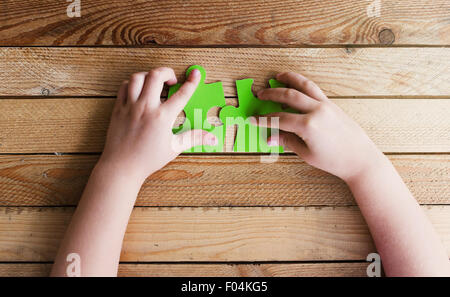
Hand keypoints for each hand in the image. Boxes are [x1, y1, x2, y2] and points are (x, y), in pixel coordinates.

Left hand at [98, 67, 216, 181]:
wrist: (121, 167)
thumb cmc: (148, 159)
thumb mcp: (174, 147)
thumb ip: (194, 138)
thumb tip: (213, 139)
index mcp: (162, 117)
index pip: (181, 94)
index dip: (192, 82)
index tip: (196, 74)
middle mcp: (146, 108)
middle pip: (156, 76)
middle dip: (167, 72)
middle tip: (172, 79)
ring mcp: (130, 106)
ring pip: (138, 77)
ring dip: (149, 75)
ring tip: (155, 83)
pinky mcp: (118, 108)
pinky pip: (124, 87)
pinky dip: (133, 83)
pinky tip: (139, 90)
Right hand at [253, 72, 384, 181]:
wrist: (360, 159)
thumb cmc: (335, 160)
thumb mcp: (307, 153)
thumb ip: (287, 141)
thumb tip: (270, 137)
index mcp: (308, 125)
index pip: (279, 118)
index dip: (263, 119)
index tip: (252, 118)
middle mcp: (317, 110)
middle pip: (288, 96)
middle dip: (271, 94)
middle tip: (259, 94)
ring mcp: (326, 105)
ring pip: (303, 85)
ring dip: (289, 79)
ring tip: (277, 76)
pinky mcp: (332, 104)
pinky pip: (314, 89)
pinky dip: (303, 83)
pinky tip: (295, 84)